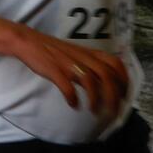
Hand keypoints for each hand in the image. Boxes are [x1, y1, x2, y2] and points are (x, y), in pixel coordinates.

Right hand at [13, 24, 128, 117]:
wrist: (28, 41)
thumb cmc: (52, 50)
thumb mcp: (76, 54)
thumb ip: (90, 65)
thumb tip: (104, 83)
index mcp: (89, 53)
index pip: (115, 64)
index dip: (124, 81)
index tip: (124, 96)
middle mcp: (82, 57)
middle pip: (107, 76)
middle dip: (114, 96)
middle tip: (113, 111)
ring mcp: (68, 63)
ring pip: (90, 82)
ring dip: (95, 99)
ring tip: (93, 111)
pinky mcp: (54, 70)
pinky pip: (67, 86)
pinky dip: (73, 97)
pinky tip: (73, 105)